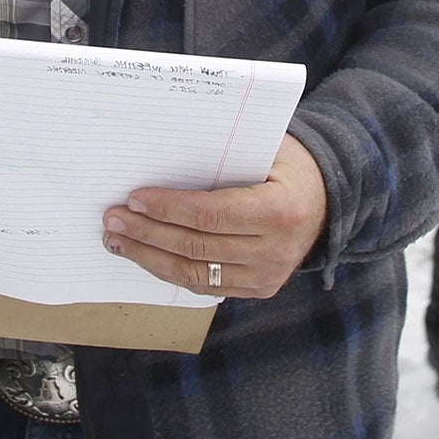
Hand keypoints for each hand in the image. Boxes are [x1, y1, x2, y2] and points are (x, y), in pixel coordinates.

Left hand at [101, 134, 327, 299]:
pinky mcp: (259, 289)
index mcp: (280, 211)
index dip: (168, 209)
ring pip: (195, 274)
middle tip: (112, 219)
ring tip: (118, 240)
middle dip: (147, 233)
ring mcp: (268, 276)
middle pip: (196, 247)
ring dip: (150, 257)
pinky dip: (170, 271)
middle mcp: (277, 251)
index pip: (211, 215)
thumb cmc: (286, 165)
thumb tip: (161, 157)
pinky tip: (146, 256)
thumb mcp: (265, 150)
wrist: (325, 198)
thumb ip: (222, 157)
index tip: (134, 198)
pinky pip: (205, 286)